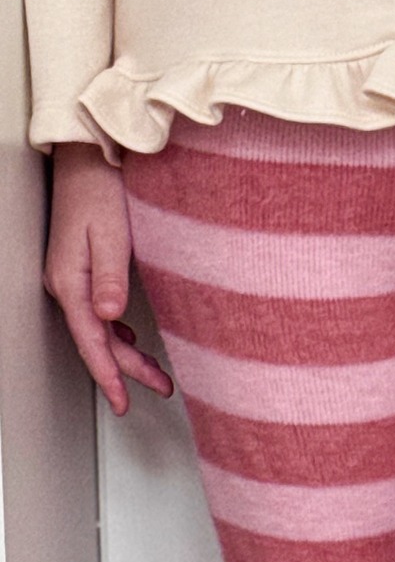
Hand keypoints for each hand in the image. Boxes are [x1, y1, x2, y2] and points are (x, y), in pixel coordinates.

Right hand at [44, 142, 172, 415]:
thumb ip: (110, 278)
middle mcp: (68, 284)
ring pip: (99, 330)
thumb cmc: (100, 190)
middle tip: (160, 389)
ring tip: (156, 375)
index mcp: (71, 281)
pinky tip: (130, 340)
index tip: (122, 403)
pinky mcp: (84, 269)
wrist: (88, 158)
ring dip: (126, 355)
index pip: (90, 341)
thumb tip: (109, 318)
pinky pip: (99, 314)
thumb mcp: (109, 235)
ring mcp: (74, 277)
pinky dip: (117, 334)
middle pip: (97, 341)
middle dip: (127, 371)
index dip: (108, 376)